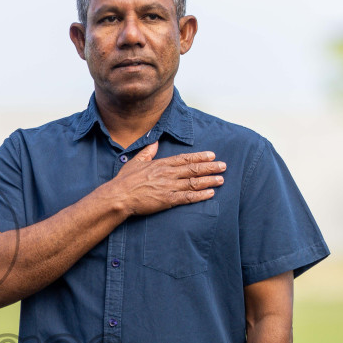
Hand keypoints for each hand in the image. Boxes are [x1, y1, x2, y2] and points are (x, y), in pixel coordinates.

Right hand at [103, 143, 225, 217]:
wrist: (119, 196)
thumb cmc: (125, 180)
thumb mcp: (136, 161)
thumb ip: (148, 152)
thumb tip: (155, 142)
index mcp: (162, 164)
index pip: (185, 158)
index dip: (200, 157)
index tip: (211, 155)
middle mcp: (168, 174)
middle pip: (194, 169)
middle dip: (210, 167)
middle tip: (223, 166)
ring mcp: (169, 186)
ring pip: (194, 182)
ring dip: (209, 180)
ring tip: (221, 179)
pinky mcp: (168, 200)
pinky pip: (188, 197)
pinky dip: (200, 195)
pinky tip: (210, 193)